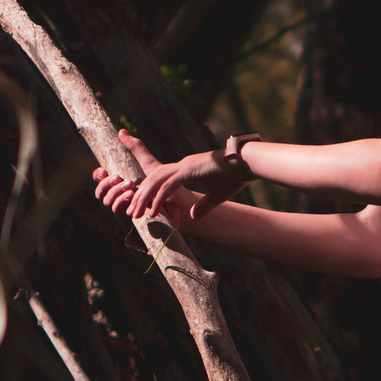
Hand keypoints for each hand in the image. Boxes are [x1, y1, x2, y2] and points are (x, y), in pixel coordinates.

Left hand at [91, 132, 247, 224]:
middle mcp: (182, 165)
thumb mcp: (218, 195)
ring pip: (156, 182)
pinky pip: (169, 186)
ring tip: (136, 215)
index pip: (161, 177)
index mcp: (187, 168)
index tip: (140, 204)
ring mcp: (185, 166)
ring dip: (144, 199)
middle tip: (132, 214)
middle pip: (153, 179)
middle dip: (140, 196)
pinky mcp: (190, 171)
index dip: (148, 189)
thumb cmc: (236, 175)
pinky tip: (154, 211)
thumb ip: (204, 206)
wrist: (248, 163)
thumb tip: (193, 217)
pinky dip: (159, 199)